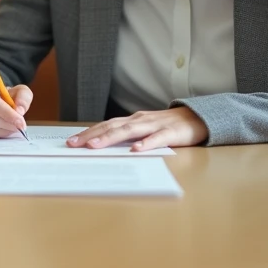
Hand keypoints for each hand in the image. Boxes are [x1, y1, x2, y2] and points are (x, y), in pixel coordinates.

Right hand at [0, 75, 33, 138]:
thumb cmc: (3, 95)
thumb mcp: (17, 90)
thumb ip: (23, 97)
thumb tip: (20, 111)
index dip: (7, 113)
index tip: (21, 122)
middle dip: (7, 124)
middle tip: (19, 127)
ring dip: (3, 131)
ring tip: (12, 127)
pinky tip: (2, 130)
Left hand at [67, 107, 208, 151]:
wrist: (197, 118)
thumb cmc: (168, 126)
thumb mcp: (145, 130)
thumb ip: (128, 136)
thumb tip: (104, 147)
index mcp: (132, 120)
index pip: (106, 125)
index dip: (88, 133)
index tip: (70, 141)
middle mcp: (140, 120)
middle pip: (112, 127)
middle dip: (91, 136)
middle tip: (74, 144)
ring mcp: (155, 125)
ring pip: (129, 131)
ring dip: (110, 138)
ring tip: (95, 146)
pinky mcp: (171, 133)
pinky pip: (157, 139)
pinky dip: (146, 144)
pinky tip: (136, 150)